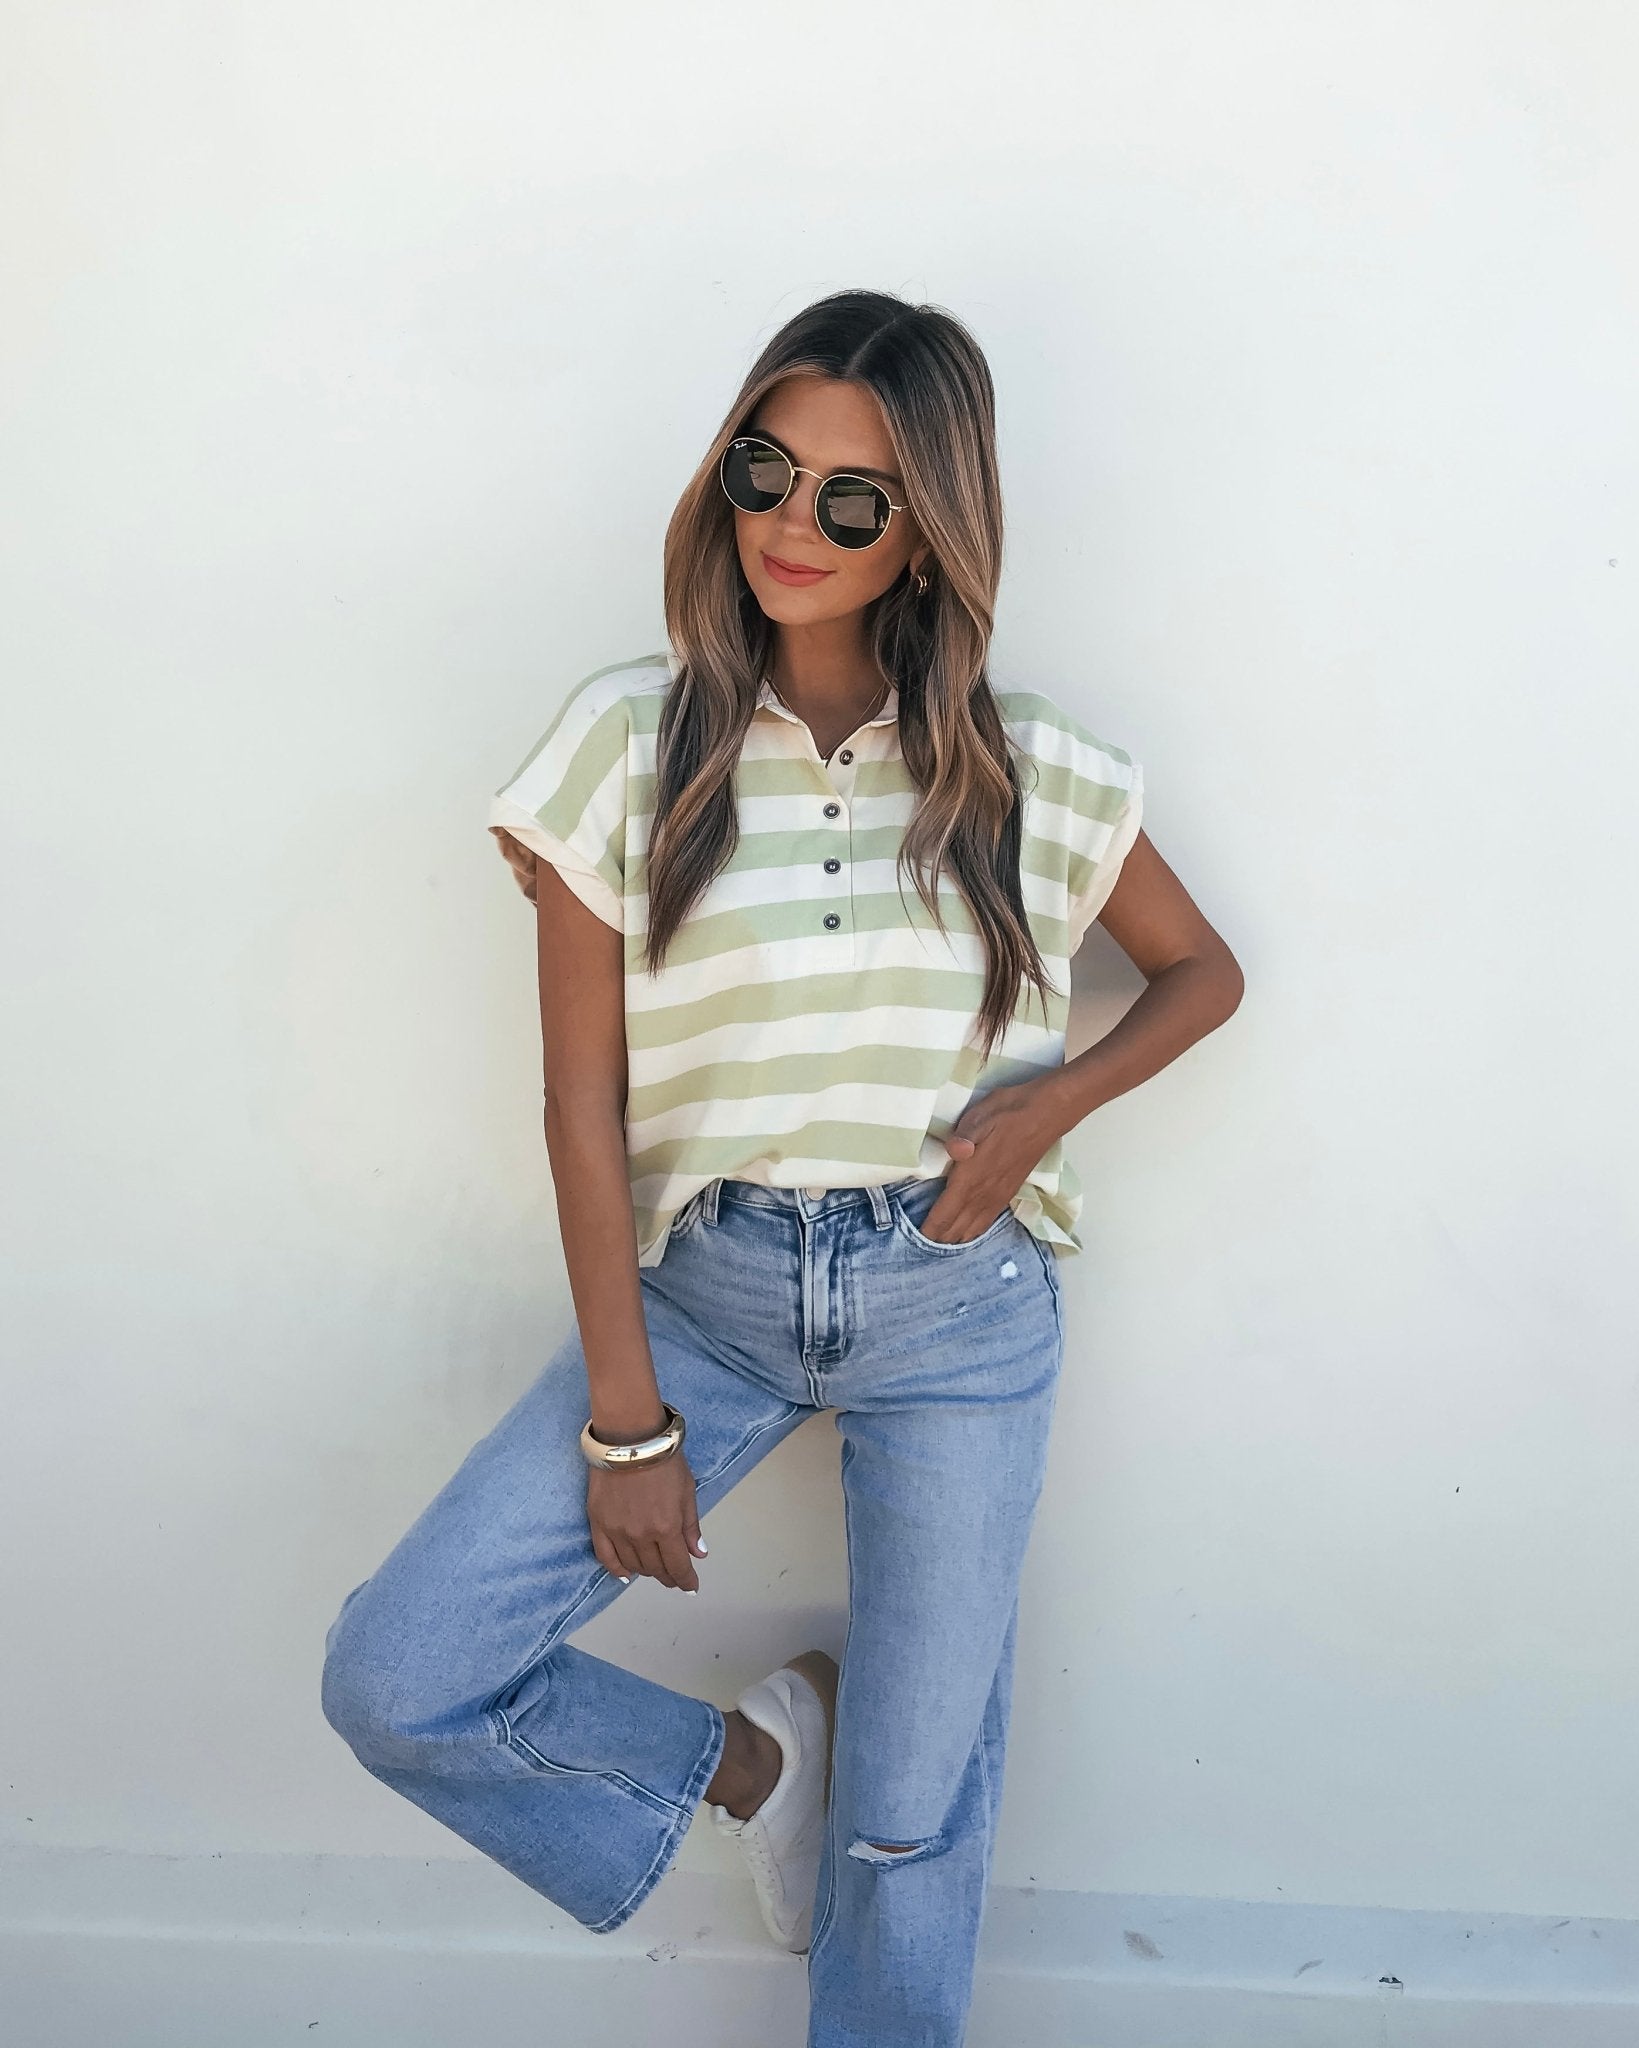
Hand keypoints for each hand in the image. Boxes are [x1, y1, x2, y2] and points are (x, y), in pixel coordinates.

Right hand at [586, 1451, 706, 1592]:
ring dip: (646, 1571)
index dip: (686, 1580)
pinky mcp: (598, 1523)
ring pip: (632, 1565)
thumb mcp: (687, 1491)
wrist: (630, 1437)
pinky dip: (616, 1569)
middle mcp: (641, 1535)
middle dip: (668, 1576)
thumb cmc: (664, 1460)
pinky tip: (625, 1575)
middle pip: (655, 1569)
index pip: (677, 1566)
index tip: (691, 1587)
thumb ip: (690, 1526)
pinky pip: (605, 1556)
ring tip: (654, 1570)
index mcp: (667, 1527)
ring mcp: (617, 1531)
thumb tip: (697, 1554)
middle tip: (675, 1577)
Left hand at [920, 1075, 1065, 1243]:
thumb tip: (955, 1150)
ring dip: (955, 1239)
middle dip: (938, 1240)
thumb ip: (965, 1137)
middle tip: (919, 1248)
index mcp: (971, 1178)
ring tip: (939, 1246)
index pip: (944, 1215)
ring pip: (972, 1229)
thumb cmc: (1007, 1113)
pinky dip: (973, 1232)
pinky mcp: (1008, 1192)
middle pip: (956, 1229)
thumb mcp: (980, 1116)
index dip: (928, 1231)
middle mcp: (983, 1194)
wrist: (1045, 1115)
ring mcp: (998, 1196)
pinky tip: (968, 1234)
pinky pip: (987, 1222)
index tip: (912, 1241)